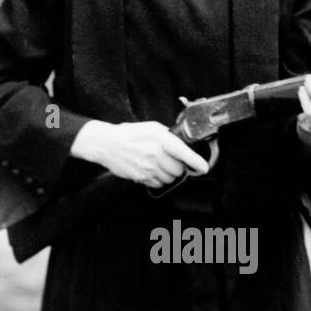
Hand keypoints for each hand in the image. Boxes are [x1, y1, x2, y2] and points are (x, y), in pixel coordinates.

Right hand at [71, 119, 210, 187]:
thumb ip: (168, 135)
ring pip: (170, 178)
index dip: (196, 162)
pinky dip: (158, 180)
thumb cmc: (129, 134)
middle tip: (171, 160)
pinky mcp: (141, 177)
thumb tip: (181, 144)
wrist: (107, 144)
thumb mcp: (151, 127)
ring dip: (169, 174)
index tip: (204, 168)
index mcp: (161, 139)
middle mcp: (156, 154)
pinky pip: (158, 184)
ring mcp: (148, 168)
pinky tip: (151, 170)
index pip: (184, 153)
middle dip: (178, 166)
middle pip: (178, 169)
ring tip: (159, 165)